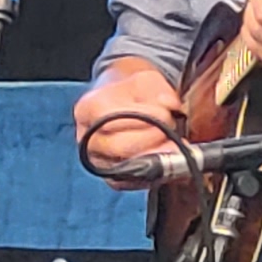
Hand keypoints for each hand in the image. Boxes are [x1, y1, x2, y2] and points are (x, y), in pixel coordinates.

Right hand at [71, 60, 187, 183]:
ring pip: (124, 168)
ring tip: (175, 148)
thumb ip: (159, 91)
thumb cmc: (132, 92)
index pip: (111, 117)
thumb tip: (170, 106)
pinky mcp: (111, 177)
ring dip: (154, 159)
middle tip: (172, 132)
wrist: (124, 103)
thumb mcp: (146, 80)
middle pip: (117, 146)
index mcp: (87, 109)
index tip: (166, 112)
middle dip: (150, 140)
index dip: (143, 116)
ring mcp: (97, 160)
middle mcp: (86, 138)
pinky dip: (152, 174)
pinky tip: (167, 161)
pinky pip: (130, 182)